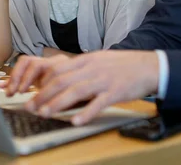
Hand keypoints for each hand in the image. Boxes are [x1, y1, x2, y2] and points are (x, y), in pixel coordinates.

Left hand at [0, 51, 159, 125]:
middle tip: (31, 107)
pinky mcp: (116, 92)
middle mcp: (92, 68)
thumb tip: (62, 77)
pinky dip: (86, 112)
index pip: (58, 69)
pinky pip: (98, 103)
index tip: (32, 94)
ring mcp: (104, 80)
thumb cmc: (123, 65)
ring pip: (76, 91)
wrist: (150, 66)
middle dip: (43, 95)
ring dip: (57, 103)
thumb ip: (81, 67)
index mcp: (87, 60)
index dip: (42, 83)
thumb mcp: (99, 60)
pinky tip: (75, 121)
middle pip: (62, 81)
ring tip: (45, 114)